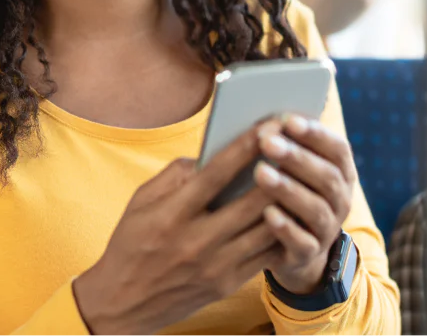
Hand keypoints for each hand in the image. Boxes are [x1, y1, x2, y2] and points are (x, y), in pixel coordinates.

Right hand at [73, 125, 282, 335]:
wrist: (124, 303)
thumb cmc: (132, 243)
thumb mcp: (141, 201)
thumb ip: (175, 174)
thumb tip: (210, 154)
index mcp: (172, 214)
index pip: (216, 173)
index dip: (245, 146)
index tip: (268, 124)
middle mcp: (196, 240)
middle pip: (250, 201)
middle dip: (278, 170)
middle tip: (297, 145)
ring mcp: (215, 265)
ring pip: (265, 229)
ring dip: (287, 200)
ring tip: (302, 176)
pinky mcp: (227, 284)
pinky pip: (264, 255)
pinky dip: (281, 232)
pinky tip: (292, 212)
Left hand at [254, 115, 356, 294]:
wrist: (296, 249)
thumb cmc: (290, 193)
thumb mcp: (295, 170)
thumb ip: (289, 146)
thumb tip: (266, 120)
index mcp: (341, 173)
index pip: (338, 149)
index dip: (316, 134)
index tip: (289, 120)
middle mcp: (341, 200)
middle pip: (327, 177)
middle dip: (297, 157)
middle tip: (268, 142)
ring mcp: (327, 229)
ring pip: (315, 209)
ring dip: (288, 189)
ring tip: (260, 172)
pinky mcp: (308, 254)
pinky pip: (302, 242)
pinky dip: (285, 227)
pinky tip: (267, 213)